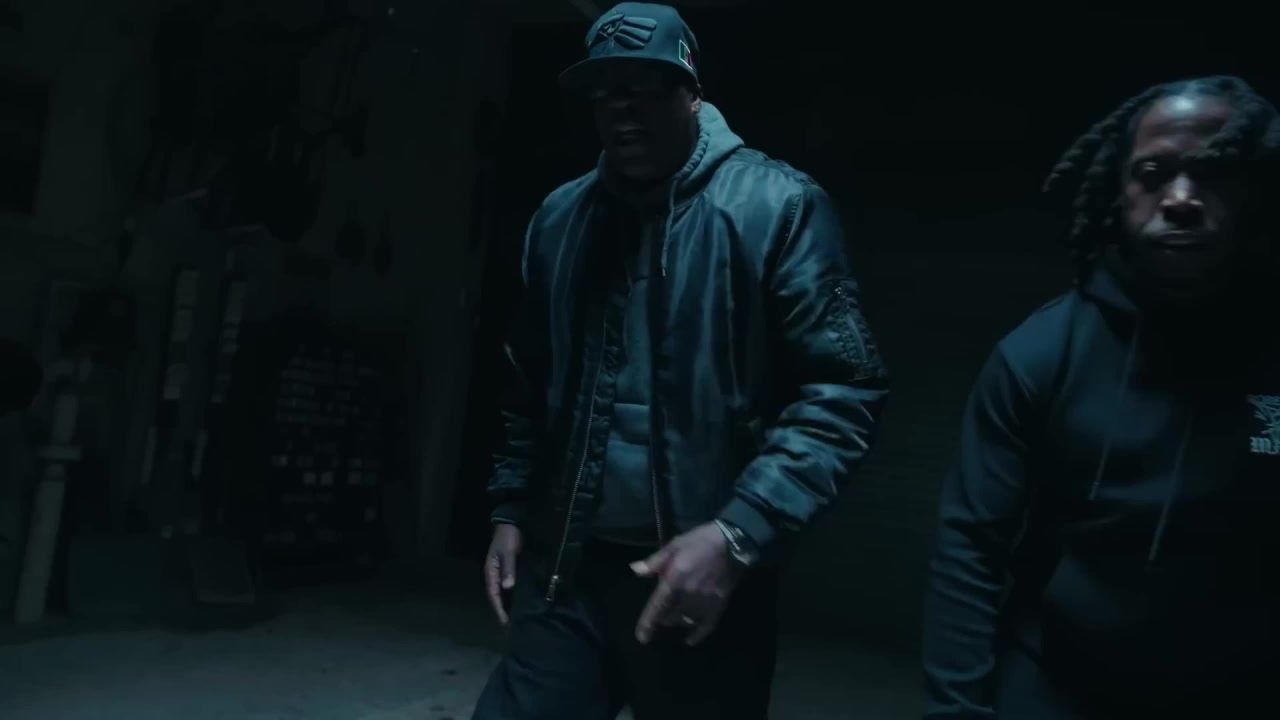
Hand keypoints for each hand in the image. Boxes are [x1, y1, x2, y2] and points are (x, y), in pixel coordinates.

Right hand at [485, 523, 521, 625]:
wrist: (511, 523)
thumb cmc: (508, 538)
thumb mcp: (508, 552)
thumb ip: (508, 569)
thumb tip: (508, 587)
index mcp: (491, 572)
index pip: (493, 595)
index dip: (499, 609)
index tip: (505, 622)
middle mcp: (494, 575)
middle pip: (497, 597)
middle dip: (502, 611)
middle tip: (511, 626)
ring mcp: (501, 573)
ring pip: (503, 593)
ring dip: (508, 605)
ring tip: (516, 619)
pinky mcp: (509, 570)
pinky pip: (509, 587)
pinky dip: (513, 596)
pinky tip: (520, 602)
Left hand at [632, 522, 743, 645]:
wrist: (733, 542)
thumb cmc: (700, 541)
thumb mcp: (674, 545)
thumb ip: (655, 561)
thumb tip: (635, 570)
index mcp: (675, 580)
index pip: (657, 607)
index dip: (648, 623)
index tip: (642, 637)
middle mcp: (688, 595)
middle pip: (670, 617)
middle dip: (662, 619)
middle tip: (659, 617)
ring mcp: (705, 601)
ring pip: (686, 621)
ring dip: (677, 622)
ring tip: (673, 621)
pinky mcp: (719, 604)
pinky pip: (707, 625)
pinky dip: (697, 635)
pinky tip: (690, 641)